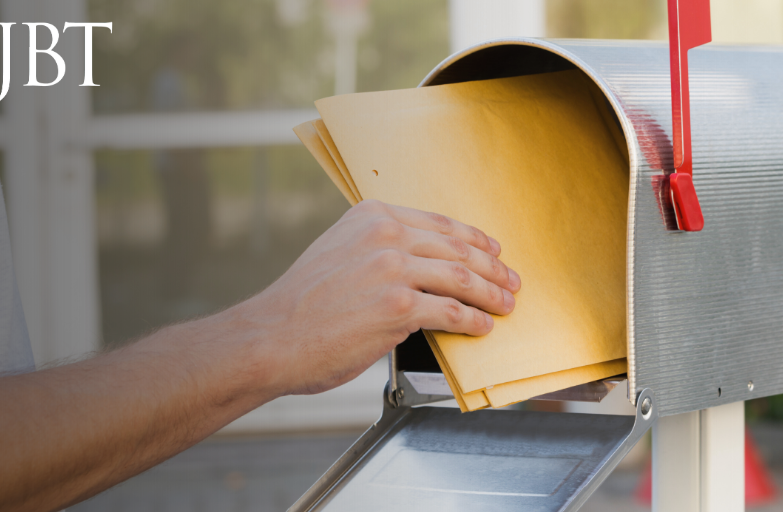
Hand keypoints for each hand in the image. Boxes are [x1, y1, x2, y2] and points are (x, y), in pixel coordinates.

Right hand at [234, 199, 520, 395]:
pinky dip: (472, 321)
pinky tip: (481, 327)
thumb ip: (377, 248)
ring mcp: (392, 270)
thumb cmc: (301, 304)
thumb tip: (420, 266)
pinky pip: (450, 312)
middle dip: (491, 267)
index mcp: (372, 216)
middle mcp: (385, 235)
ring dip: (490, 294)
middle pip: (456, 248)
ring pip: (460, 278)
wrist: (272, 337)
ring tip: (504, 304)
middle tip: (510, 281)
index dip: (473, 238)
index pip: (438, 223)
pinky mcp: (397, 308)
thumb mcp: (338, 251)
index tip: (493, 250)